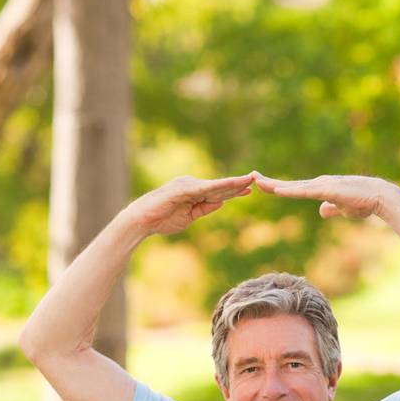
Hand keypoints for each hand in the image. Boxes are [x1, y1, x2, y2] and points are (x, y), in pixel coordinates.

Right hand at [126, 173, 255, 237]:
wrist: (142, 221)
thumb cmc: (162, 220)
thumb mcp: (190, 216)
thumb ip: (205, 208)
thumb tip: (222, 202)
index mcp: (193, 191)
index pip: (217, 191)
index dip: (234, 191)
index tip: (249, 190)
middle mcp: (191, 184)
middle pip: (219, 185)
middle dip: (238, 184)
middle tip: (257, 178)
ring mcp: (187, 185)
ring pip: (215, 185)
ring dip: (233, 183)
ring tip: (250, 179)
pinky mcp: (183, 189)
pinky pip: (205, 188)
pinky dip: (219, 186)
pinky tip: (231, 185)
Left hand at [254, 173, 399, 219]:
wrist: (379, 197)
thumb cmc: (364, 202)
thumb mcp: (343, 208)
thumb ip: (331, 208)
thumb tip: (321, 211)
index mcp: (321, 188)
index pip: (296, 188)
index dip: (279, 187)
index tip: (264, 185)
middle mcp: (319, 183)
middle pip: (290, 184)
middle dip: (270, 182)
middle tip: (252, 176)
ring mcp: (323, 185)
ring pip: (295, 186)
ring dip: (276, 185)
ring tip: (258, 181)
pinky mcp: (328, 190)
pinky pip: (305, 191)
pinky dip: (290, 190)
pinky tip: (278, 190)